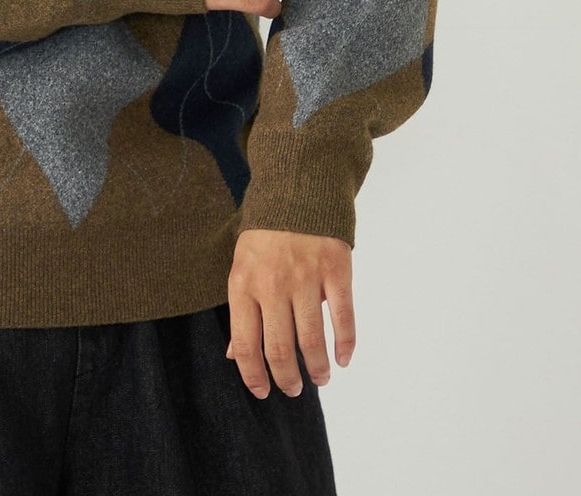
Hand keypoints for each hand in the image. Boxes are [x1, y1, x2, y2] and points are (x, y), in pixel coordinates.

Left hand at [225, 229, 354, 397]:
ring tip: (319, 378)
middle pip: (281, 348)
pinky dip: (345, 344)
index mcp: (244, 284)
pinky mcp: (336, 271)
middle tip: (293, 389)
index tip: (263, 392)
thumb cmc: (264, 233)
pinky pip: (343, 317)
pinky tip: (342, 359)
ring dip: (317, 368)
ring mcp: (306, 278)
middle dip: (287, 378)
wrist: (296, 189)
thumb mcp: (242, 266)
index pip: (246, 344)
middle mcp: (274, 284)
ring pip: (312, 340)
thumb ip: (241, 311)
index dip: (254, 375)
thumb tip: (235, 356)